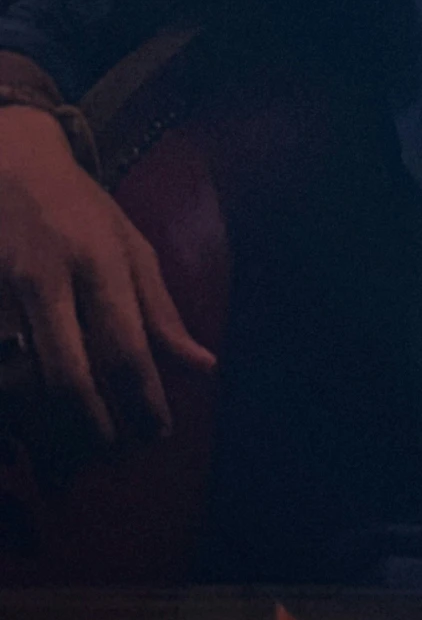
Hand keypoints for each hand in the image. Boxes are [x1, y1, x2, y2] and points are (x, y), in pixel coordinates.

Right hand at [0, 109, 214, 452]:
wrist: (8, 162)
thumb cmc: (79, 208)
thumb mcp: (130, 243)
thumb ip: (161, 307)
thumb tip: (203, 365)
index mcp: (98, 260)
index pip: (127, 344)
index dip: (144, 398)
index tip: (158, 434)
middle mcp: (47, 276)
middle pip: (69, 371)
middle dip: (93, 424)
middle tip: (112, 452)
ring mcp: (1, 291)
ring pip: (21, 381)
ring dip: (46, 428)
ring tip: (69, 457)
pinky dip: (12, 407)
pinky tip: (26, 432)